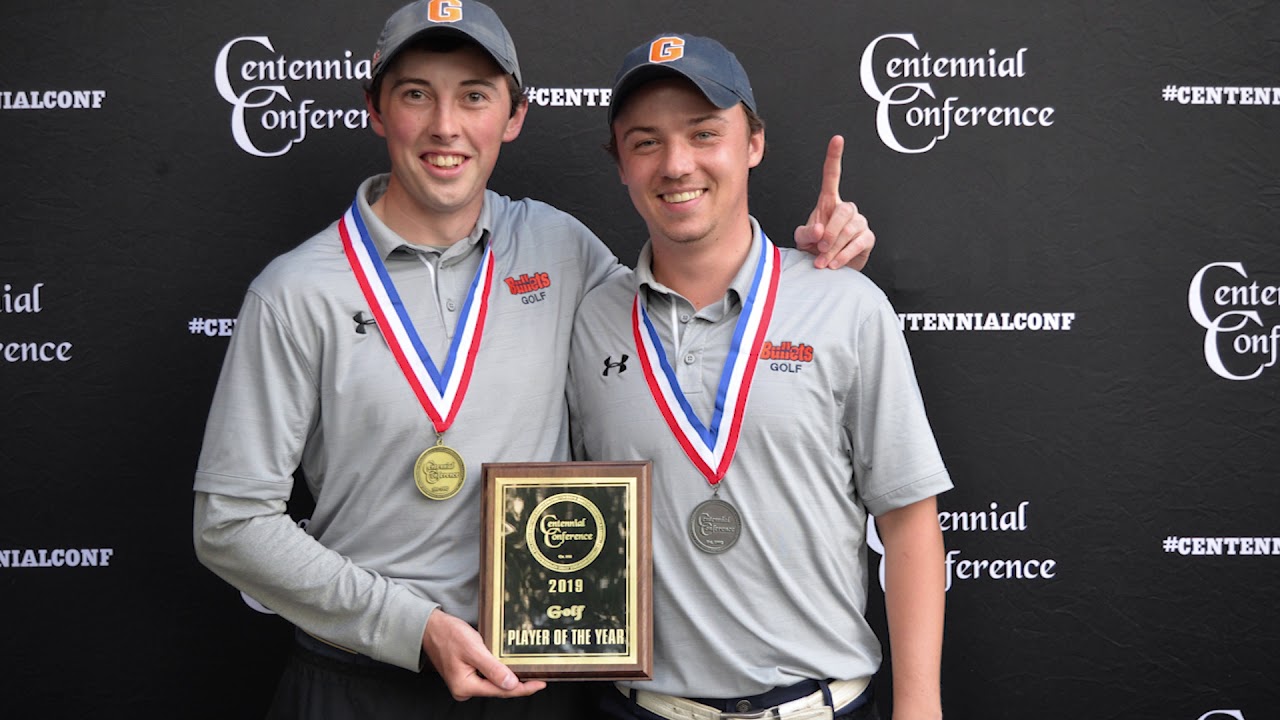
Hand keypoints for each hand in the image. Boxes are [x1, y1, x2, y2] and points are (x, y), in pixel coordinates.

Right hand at [421, 609, 545, 700]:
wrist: (431, 627)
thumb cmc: (448, 635)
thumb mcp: (474, 649)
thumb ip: (492, 668)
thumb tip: (511, 684)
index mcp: (465, 686)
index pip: (501, 691)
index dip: (523, 688)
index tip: (540, 683)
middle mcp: (465, 689)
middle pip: (498, 689)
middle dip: (518, 683)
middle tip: (539, 677)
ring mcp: (465, 683)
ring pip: (494, 683)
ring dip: (510, 677)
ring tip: (528, 672)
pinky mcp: (466, 675)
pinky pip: (487, 676)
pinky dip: (500, 672)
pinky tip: (511, 666)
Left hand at [794, 135, 874, 270]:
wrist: (828, 268)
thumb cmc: (815, 248)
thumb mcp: (804, 239)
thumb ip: (807, 233)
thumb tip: (820, 230)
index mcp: (828, 202)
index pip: (832, 176)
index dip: (834, 157)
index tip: (837, 139)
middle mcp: (846, 209)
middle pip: (843, 211)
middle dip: (829, 232)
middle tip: (819, 249)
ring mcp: (859, 222)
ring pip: (849, 230)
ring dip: (833, 248)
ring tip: (822, 261)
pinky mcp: (867, 238)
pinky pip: (858, 243)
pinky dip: (844, 255)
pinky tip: (834, 264)